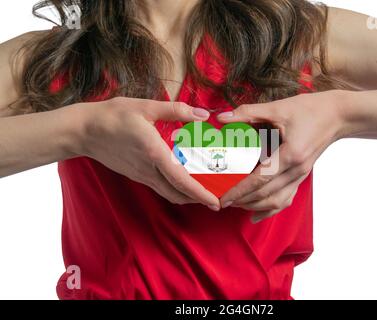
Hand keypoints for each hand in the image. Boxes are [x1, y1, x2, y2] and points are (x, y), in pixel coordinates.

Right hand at [74, 97, 219, 209]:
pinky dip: (175, 190)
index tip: (215, 202)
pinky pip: (160, 188)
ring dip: (187, 196)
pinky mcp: (136, 175)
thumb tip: (202, 115)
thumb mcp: (146, 107)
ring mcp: (141, 175)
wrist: (84, 131)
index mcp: (154, 153)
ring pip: (169, 193)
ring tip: (203, 193)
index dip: (200, 193)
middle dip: (198, 200)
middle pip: (178, 193)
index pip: (181, 180)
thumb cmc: (113, 116)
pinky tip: (182, 181)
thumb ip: (176, 110)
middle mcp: (149, 170)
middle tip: (217, 199)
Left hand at [217, 90, 347, 221]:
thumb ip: (248, 113)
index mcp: (291, 154)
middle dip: (242, 201)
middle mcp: (297, 170)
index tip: (223, 198)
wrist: (339, 115)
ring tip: (235, 204)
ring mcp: (301, 176)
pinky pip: (286, 199)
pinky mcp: (302, 177)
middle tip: (221, 201)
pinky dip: (270, 209)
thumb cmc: (310, 109)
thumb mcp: (278, 108)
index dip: (240, 191)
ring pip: (276, 201)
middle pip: (266, 194)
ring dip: (254, 206)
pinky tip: (255, 215)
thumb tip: (222, 117)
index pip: (260, 179)